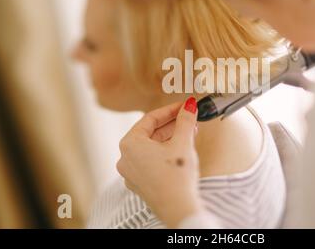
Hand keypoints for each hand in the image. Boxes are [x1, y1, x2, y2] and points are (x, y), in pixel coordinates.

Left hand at [116, 97, 203, 227]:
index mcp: (130, 144)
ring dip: (169, 138)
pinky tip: (180, 150)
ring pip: (150, 147)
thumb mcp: (183, 142)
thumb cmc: (177, 176)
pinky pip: (150, 161)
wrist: (178, 209)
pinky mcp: (139, 183)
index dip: (170, 110)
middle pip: (149, 133)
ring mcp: (130, 172)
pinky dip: (163, 152)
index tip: (184, 105)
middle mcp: (125, 157)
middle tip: (188, 118)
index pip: (150, 119)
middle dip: (171, 125)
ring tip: (189, 133)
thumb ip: (185, 121)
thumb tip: (190, 105)